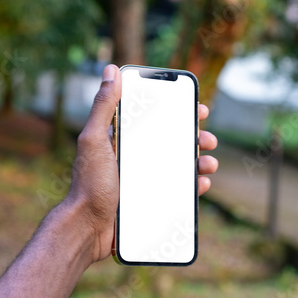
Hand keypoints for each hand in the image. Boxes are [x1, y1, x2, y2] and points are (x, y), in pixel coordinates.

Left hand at [67, 64, 217, 263]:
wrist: (88, 227)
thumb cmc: (89, 184)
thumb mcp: (94, 141)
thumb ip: (103, 107)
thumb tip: (110, 70)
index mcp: (123, 139)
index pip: (155, 118)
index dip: (178, 111)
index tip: (199, 109)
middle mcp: (135, 156)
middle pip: (172, 140)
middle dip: (195, 137)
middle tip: (208, 140)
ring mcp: (144, 178)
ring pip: (179, 164)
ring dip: (199, 161)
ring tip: (209, 163)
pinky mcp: (151, 199)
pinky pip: (178, 189)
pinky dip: (193, 184)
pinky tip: (202, 183)